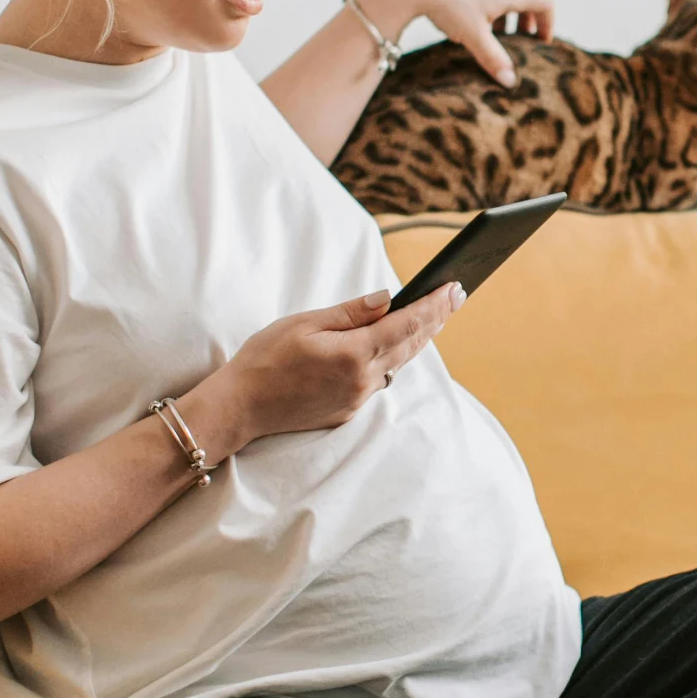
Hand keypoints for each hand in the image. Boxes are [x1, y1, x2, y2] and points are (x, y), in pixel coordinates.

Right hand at [217, 281, 466, 441]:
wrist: (240, 407)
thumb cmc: (265, 359)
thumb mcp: (304, 324)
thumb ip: (350, 313)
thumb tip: (388, 299)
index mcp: (353, 354)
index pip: (407, 325)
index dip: (434, 305)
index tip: (454, 287)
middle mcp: (362, 380)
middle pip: (412, 345)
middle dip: (437, 318)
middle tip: (456, 294)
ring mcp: (357, 399)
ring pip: (399, 363)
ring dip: (419, 338)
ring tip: (436, 314)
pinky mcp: (348, 410)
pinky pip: (380, 378)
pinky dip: (394, 357)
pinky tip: (398, 343)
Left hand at [360, 0, 554, 87]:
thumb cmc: (448, 3)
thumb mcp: (473, 36)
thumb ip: (493, 59)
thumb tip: (510, 82)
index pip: (544, 2)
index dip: (548, 23)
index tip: (541, 42)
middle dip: (531, 16)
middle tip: (525, 37)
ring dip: (510, 10)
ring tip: (499, 32)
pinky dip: (491, 5)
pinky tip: (473, 21)